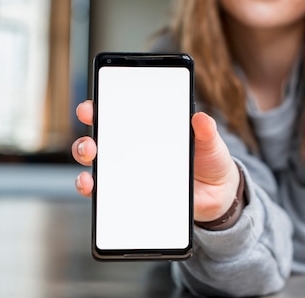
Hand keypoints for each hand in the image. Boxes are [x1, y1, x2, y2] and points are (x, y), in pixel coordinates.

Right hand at [71, 100, 240, 221]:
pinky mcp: (133, 195)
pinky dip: (97, 192)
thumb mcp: (211, 141)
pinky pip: (107, 194)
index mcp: (148, 129)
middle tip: (91, 144)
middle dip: (86, 140)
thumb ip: (206, 130)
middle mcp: (131, 149)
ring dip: (85, 166)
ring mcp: (129, 173)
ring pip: (96, 167)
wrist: (218, 192)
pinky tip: (98, 190)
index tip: (88, 108)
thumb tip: (200, 118)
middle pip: (98, 141)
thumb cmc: (210, 158)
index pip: (116, 114)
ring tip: (91, 165)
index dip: (97, 109)